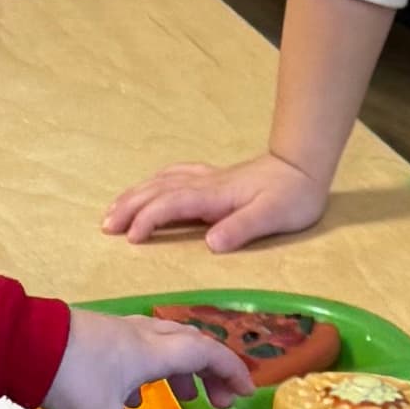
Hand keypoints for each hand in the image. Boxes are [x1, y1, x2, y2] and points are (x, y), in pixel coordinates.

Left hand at [40, 307, 255, 408]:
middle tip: (221, 399)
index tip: (246, 391)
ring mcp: (116, 332)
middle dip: (211, 370)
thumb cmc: (66, 374)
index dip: (230, 370)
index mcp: (150, 351)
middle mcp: (139, 336)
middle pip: (189, 344)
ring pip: (163, 343)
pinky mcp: (96, 336)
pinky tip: (133, 394)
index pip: (205, 353)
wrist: (18, 341)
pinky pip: (137, 347)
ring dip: (182, 368)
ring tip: (185, 397)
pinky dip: (150, 368)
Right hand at [100, 148, 330, 252]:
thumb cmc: (293, 196)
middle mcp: (205, 184)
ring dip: (134, 195)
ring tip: (112, 211)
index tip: (131, 238)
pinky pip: (173, 175)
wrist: (304, 166)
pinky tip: (147, 186)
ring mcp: (208, 179)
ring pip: (161, 182)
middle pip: (158, 191)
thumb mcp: (273, 216)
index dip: (149, 219)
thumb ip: (242, 228)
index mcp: (215, 196)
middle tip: (105, 226)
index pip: (172, 204)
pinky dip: (154, 182)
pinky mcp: (213, 178)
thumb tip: (211, 242)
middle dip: (129, 207)